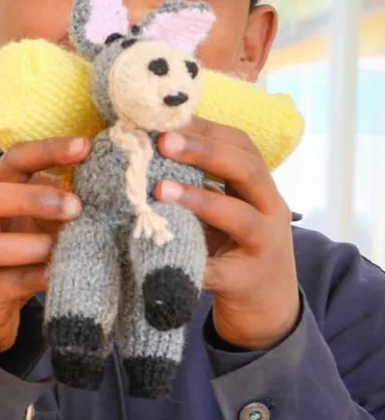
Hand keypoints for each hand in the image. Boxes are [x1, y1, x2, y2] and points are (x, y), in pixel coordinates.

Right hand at [0, 137, 87, 356]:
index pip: (12, 161)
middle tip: (75, 207)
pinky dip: (38, 277)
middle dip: (35, 199)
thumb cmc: (11, 255)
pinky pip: (9, 283)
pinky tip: (58, 274)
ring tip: (61, 249)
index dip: (47, 151)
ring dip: (35, 246)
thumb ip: (54, 201)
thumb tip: (102, 183)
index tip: (84, 147)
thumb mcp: (30, 222)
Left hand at [157, 119, 299, 351]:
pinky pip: (216, 269)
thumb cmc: (233, 244)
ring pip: (240, 217)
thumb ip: (202, 183)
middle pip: (248, 172)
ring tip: (160, 190)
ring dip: (200, 200)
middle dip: (206, 154)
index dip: (210, 130)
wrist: (266, 300)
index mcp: (261, 187)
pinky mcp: (245, 280)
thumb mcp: (226, 207)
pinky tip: (160, 252)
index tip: (171, 119)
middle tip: (163, 142)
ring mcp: (263, 245)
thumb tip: (148, 148)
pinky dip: (191, 260)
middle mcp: (271, 210)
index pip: (243, 146)